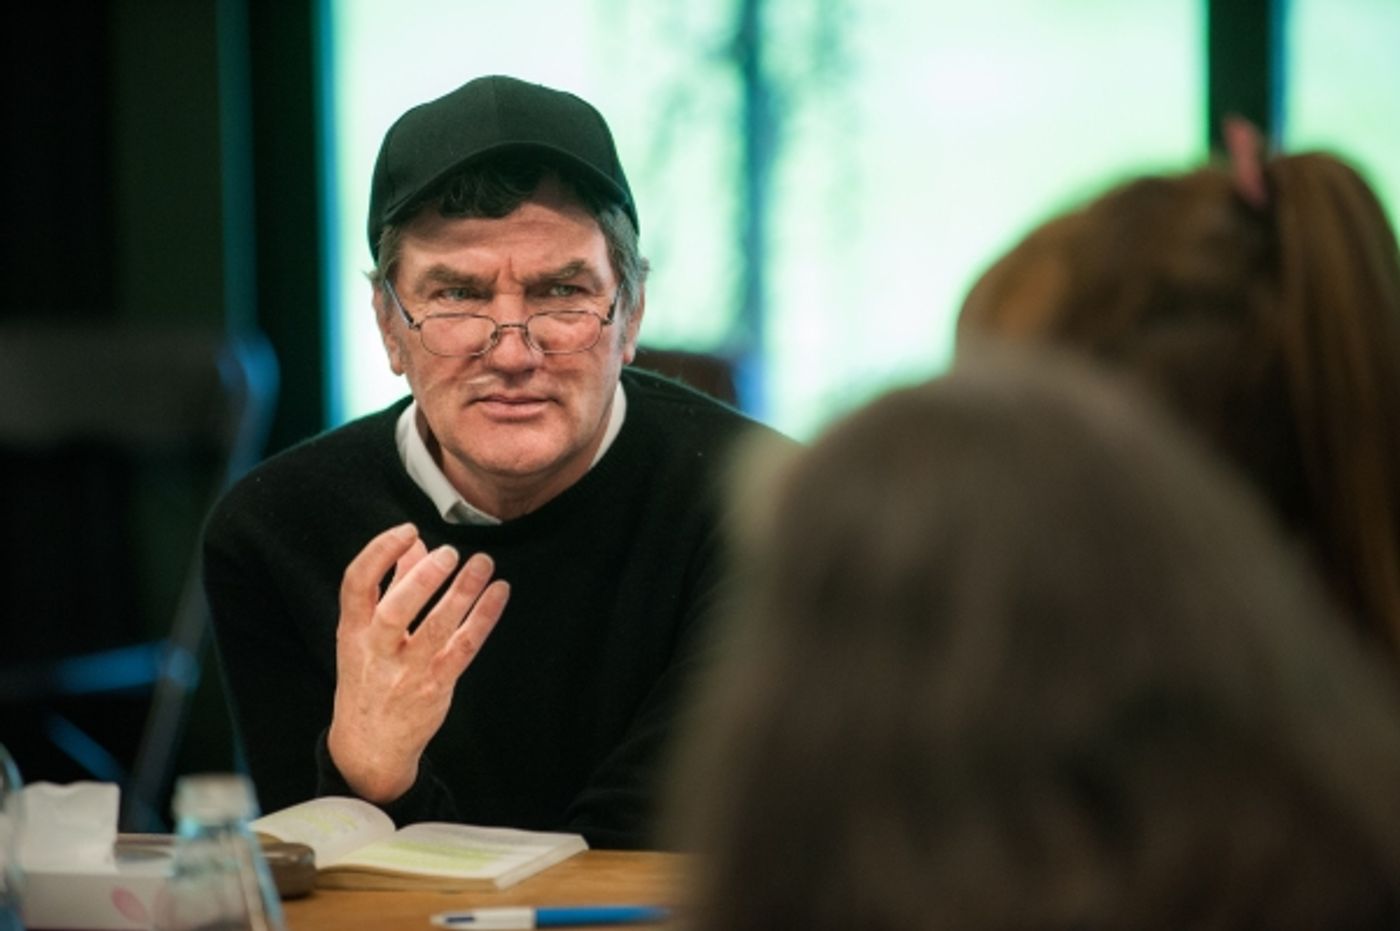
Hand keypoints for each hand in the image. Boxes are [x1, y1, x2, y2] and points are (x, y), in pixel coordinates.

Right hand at [328, 523, 508, 802]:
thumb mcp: (364, 633)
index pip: (356, 584)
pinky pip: (464, 648)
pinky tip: (499, 592)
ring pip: (436, 630)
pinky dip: (484, 617)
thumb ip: (390, 586)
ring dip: (463, 593)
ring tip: (483, 563)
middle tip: (449, 552)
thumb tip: (414, 544)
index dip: (379, 552)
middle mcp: (376, 651)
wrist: (370, 745)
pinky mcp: (436, 686)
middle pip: (395, 612)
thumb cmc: (370, 676)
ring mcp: (407, 671)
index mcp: (352, 631)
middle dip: (422, 579)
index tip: (408, 530)